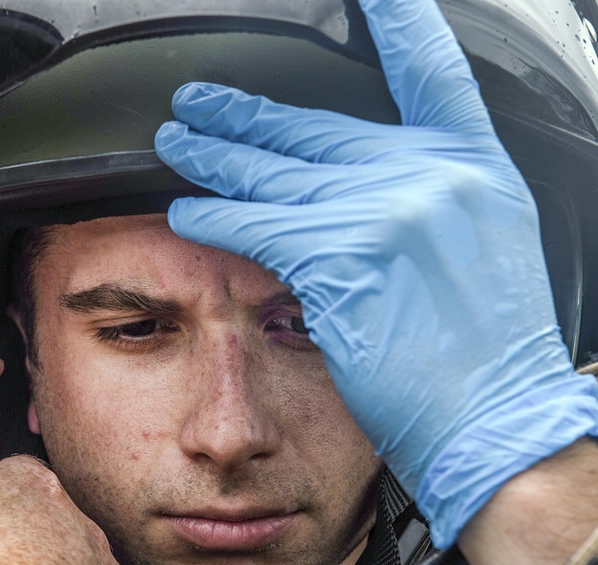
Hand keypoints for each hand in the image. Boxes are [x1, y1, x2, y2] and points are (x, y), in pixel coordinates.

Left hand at [153, 0, 597, 547]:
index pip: (432, 74)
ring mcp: (387, 209)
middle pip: (319, 131)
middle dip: (249, 117)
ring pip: (278, 174)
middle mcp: (432, 174)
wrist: (498, 417)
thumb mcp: (478, 243)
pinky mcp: (342, 254)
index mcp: (474, 165)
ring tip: (174, 142)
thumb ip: (422, 196)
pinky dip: (217, 216)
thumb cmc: (485, 348)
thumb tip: (350, 179)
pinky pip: (260, 224)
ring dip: (216, 158)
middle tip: (200, 102)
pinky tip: (187, 209)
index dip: (400, 24)